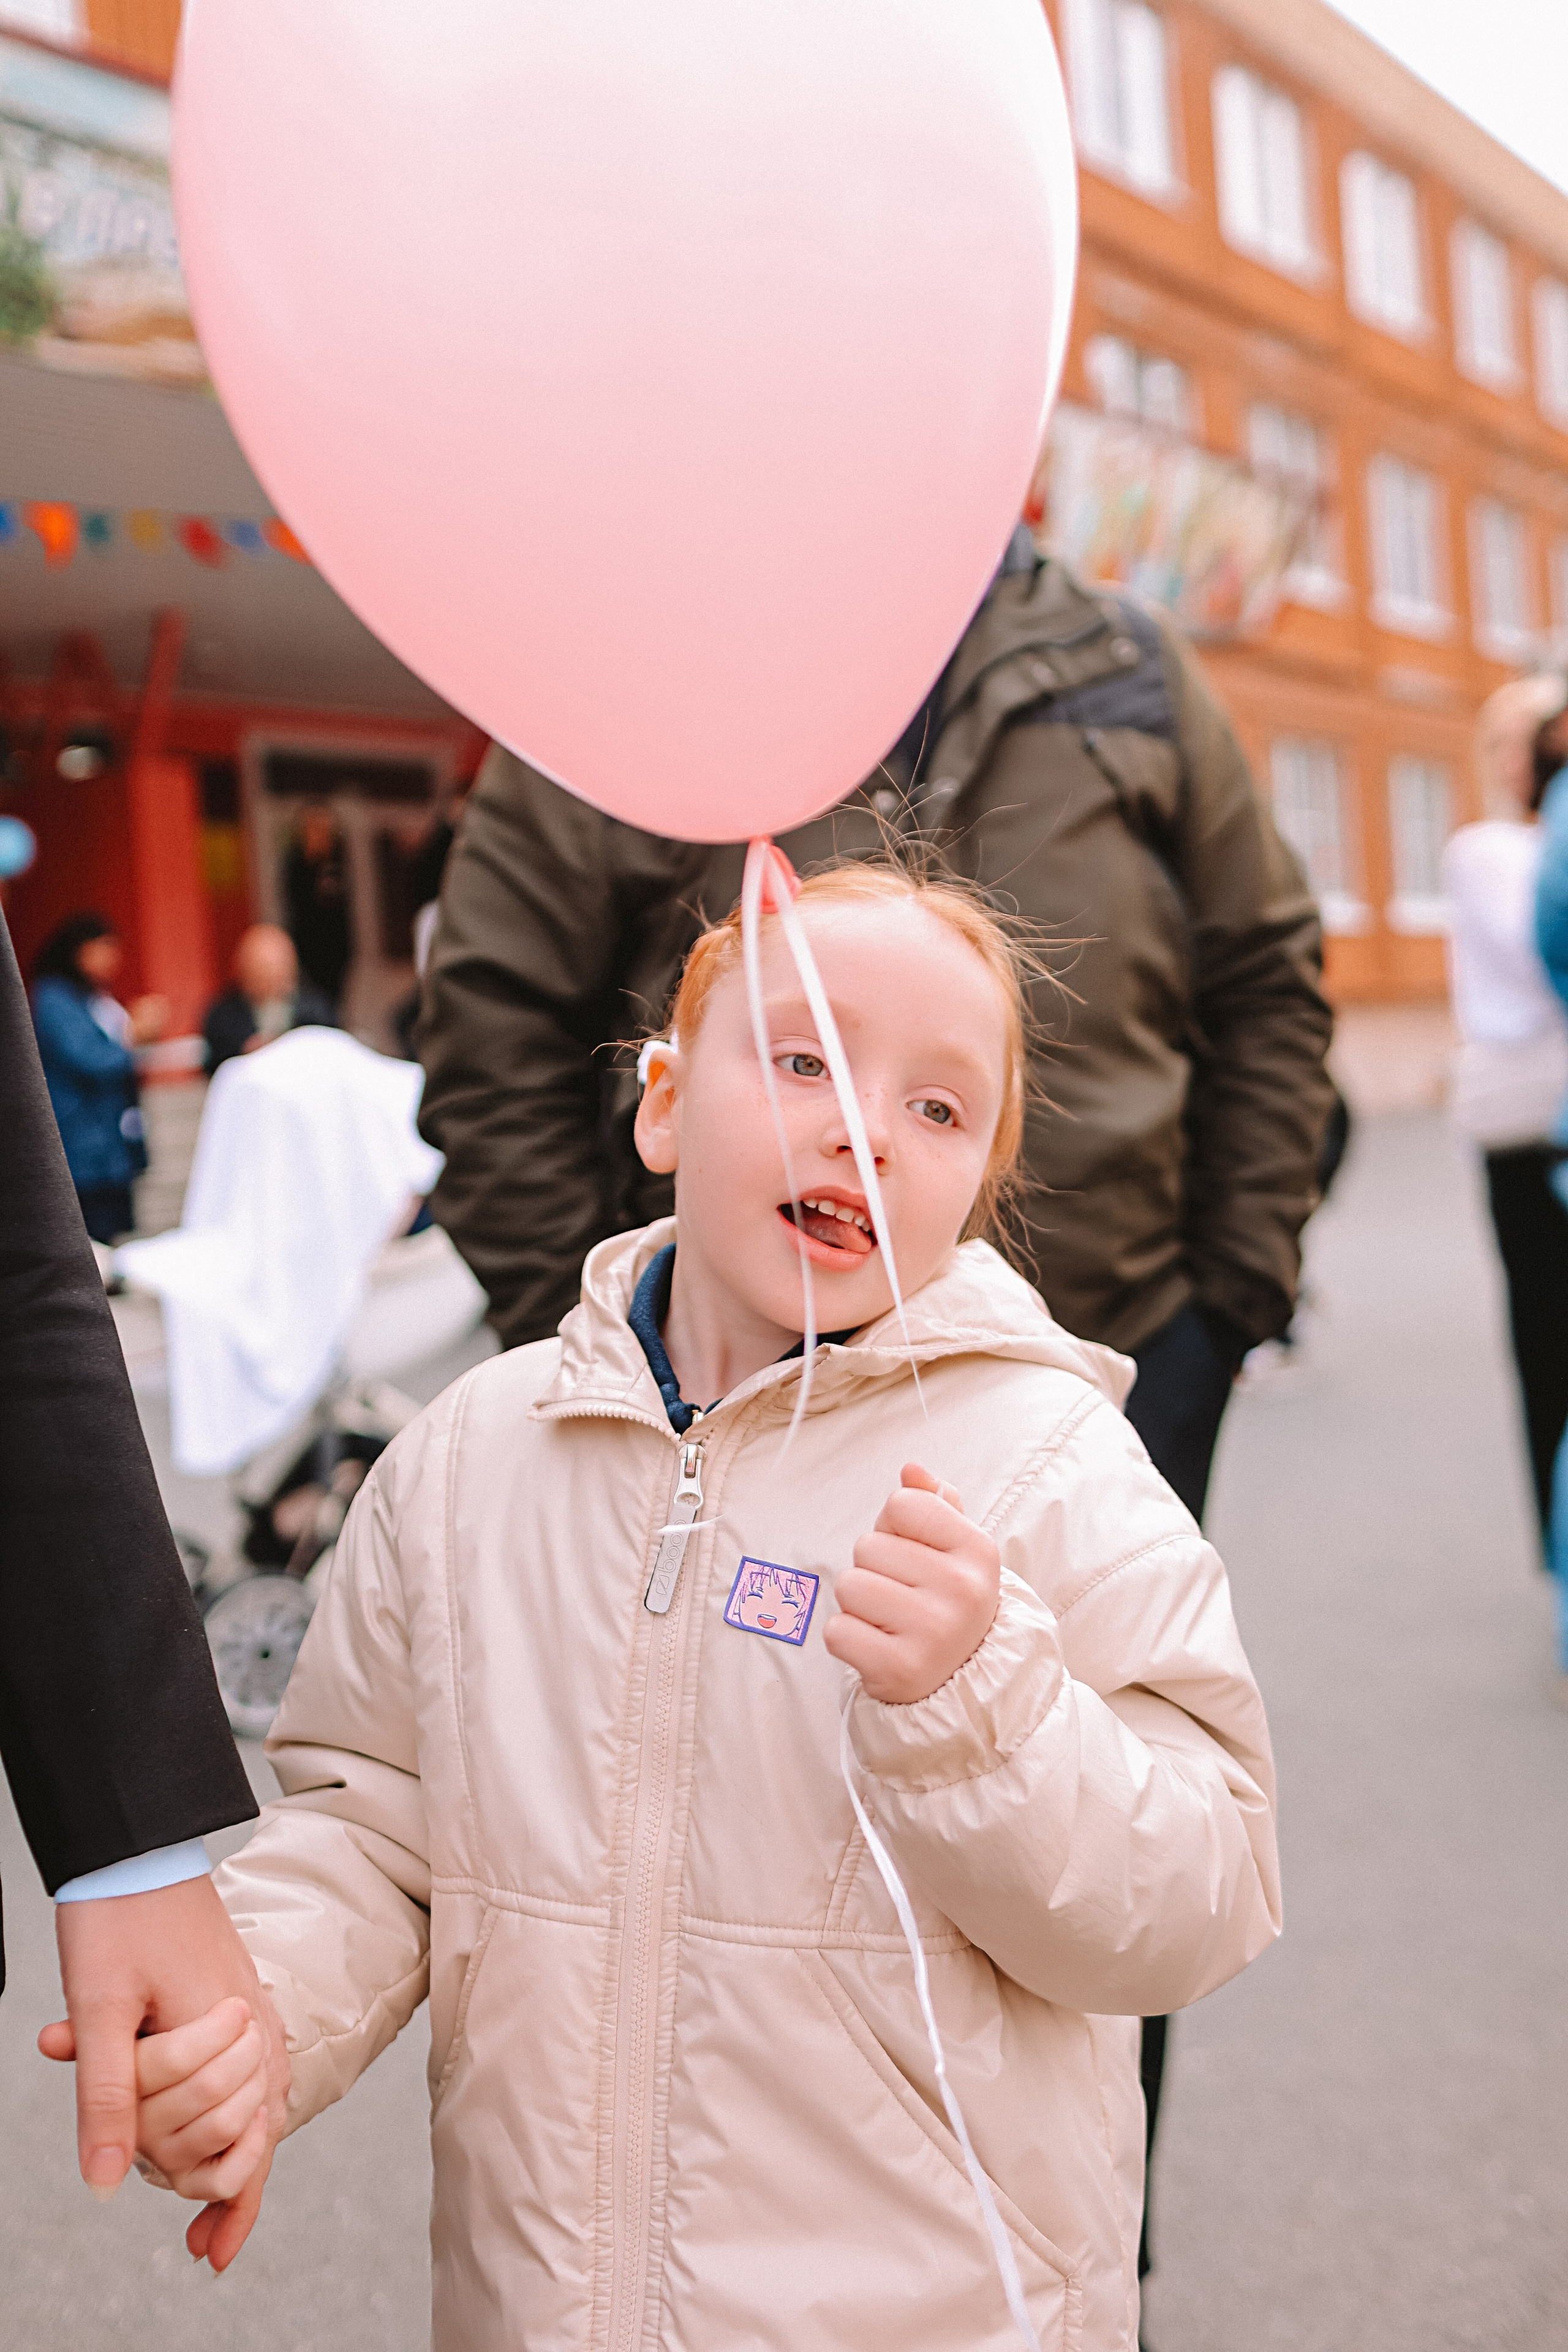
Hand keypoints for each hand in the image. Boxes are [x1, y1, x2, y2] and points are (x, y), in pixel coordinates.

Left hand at [41, 1874, 289, 2269]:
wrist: (137, 1844)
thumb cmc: (118, 1920)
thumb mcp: (99, 2012)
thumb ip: (107, 2098)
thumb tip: (109, 2184)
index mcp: (231, 2032)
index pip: (238, 2145)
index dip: (209, 2194)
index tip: (191, 2238)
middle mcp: (259, 2030)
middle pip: (239, 2136)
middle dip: (192, 2169)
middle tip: (146, 2176)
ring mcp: (256, 2018)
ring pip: (256, 2118)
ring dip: (222, 2165)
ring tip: (197, 2219)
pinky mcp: (242, 2009)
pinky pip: (252, 2087)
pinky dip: (236, 2132)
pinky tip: (211, 2158)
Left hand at [825, 1463, 1000, 1704]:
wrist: (961, 1682)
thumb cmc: (947, 1601)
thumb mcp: (954, 1551)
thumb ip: (932, 1504)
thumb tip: (911, 1468)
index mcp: (978, 1550)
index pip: (901, 1504)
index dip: (894, 1527)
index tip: (915, 1557)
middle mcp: (962, 1589)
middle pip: (868, 1546)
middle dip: (874, 1569)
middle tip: (903, 1597)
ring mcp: (933, 1632)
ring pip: (848, 1585)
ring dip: (858, 1604)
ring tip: (890, 1621)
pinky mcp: (899, 1669)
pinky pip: (837, 1630)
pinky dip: (847, 1638)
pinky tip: (877, 1645)